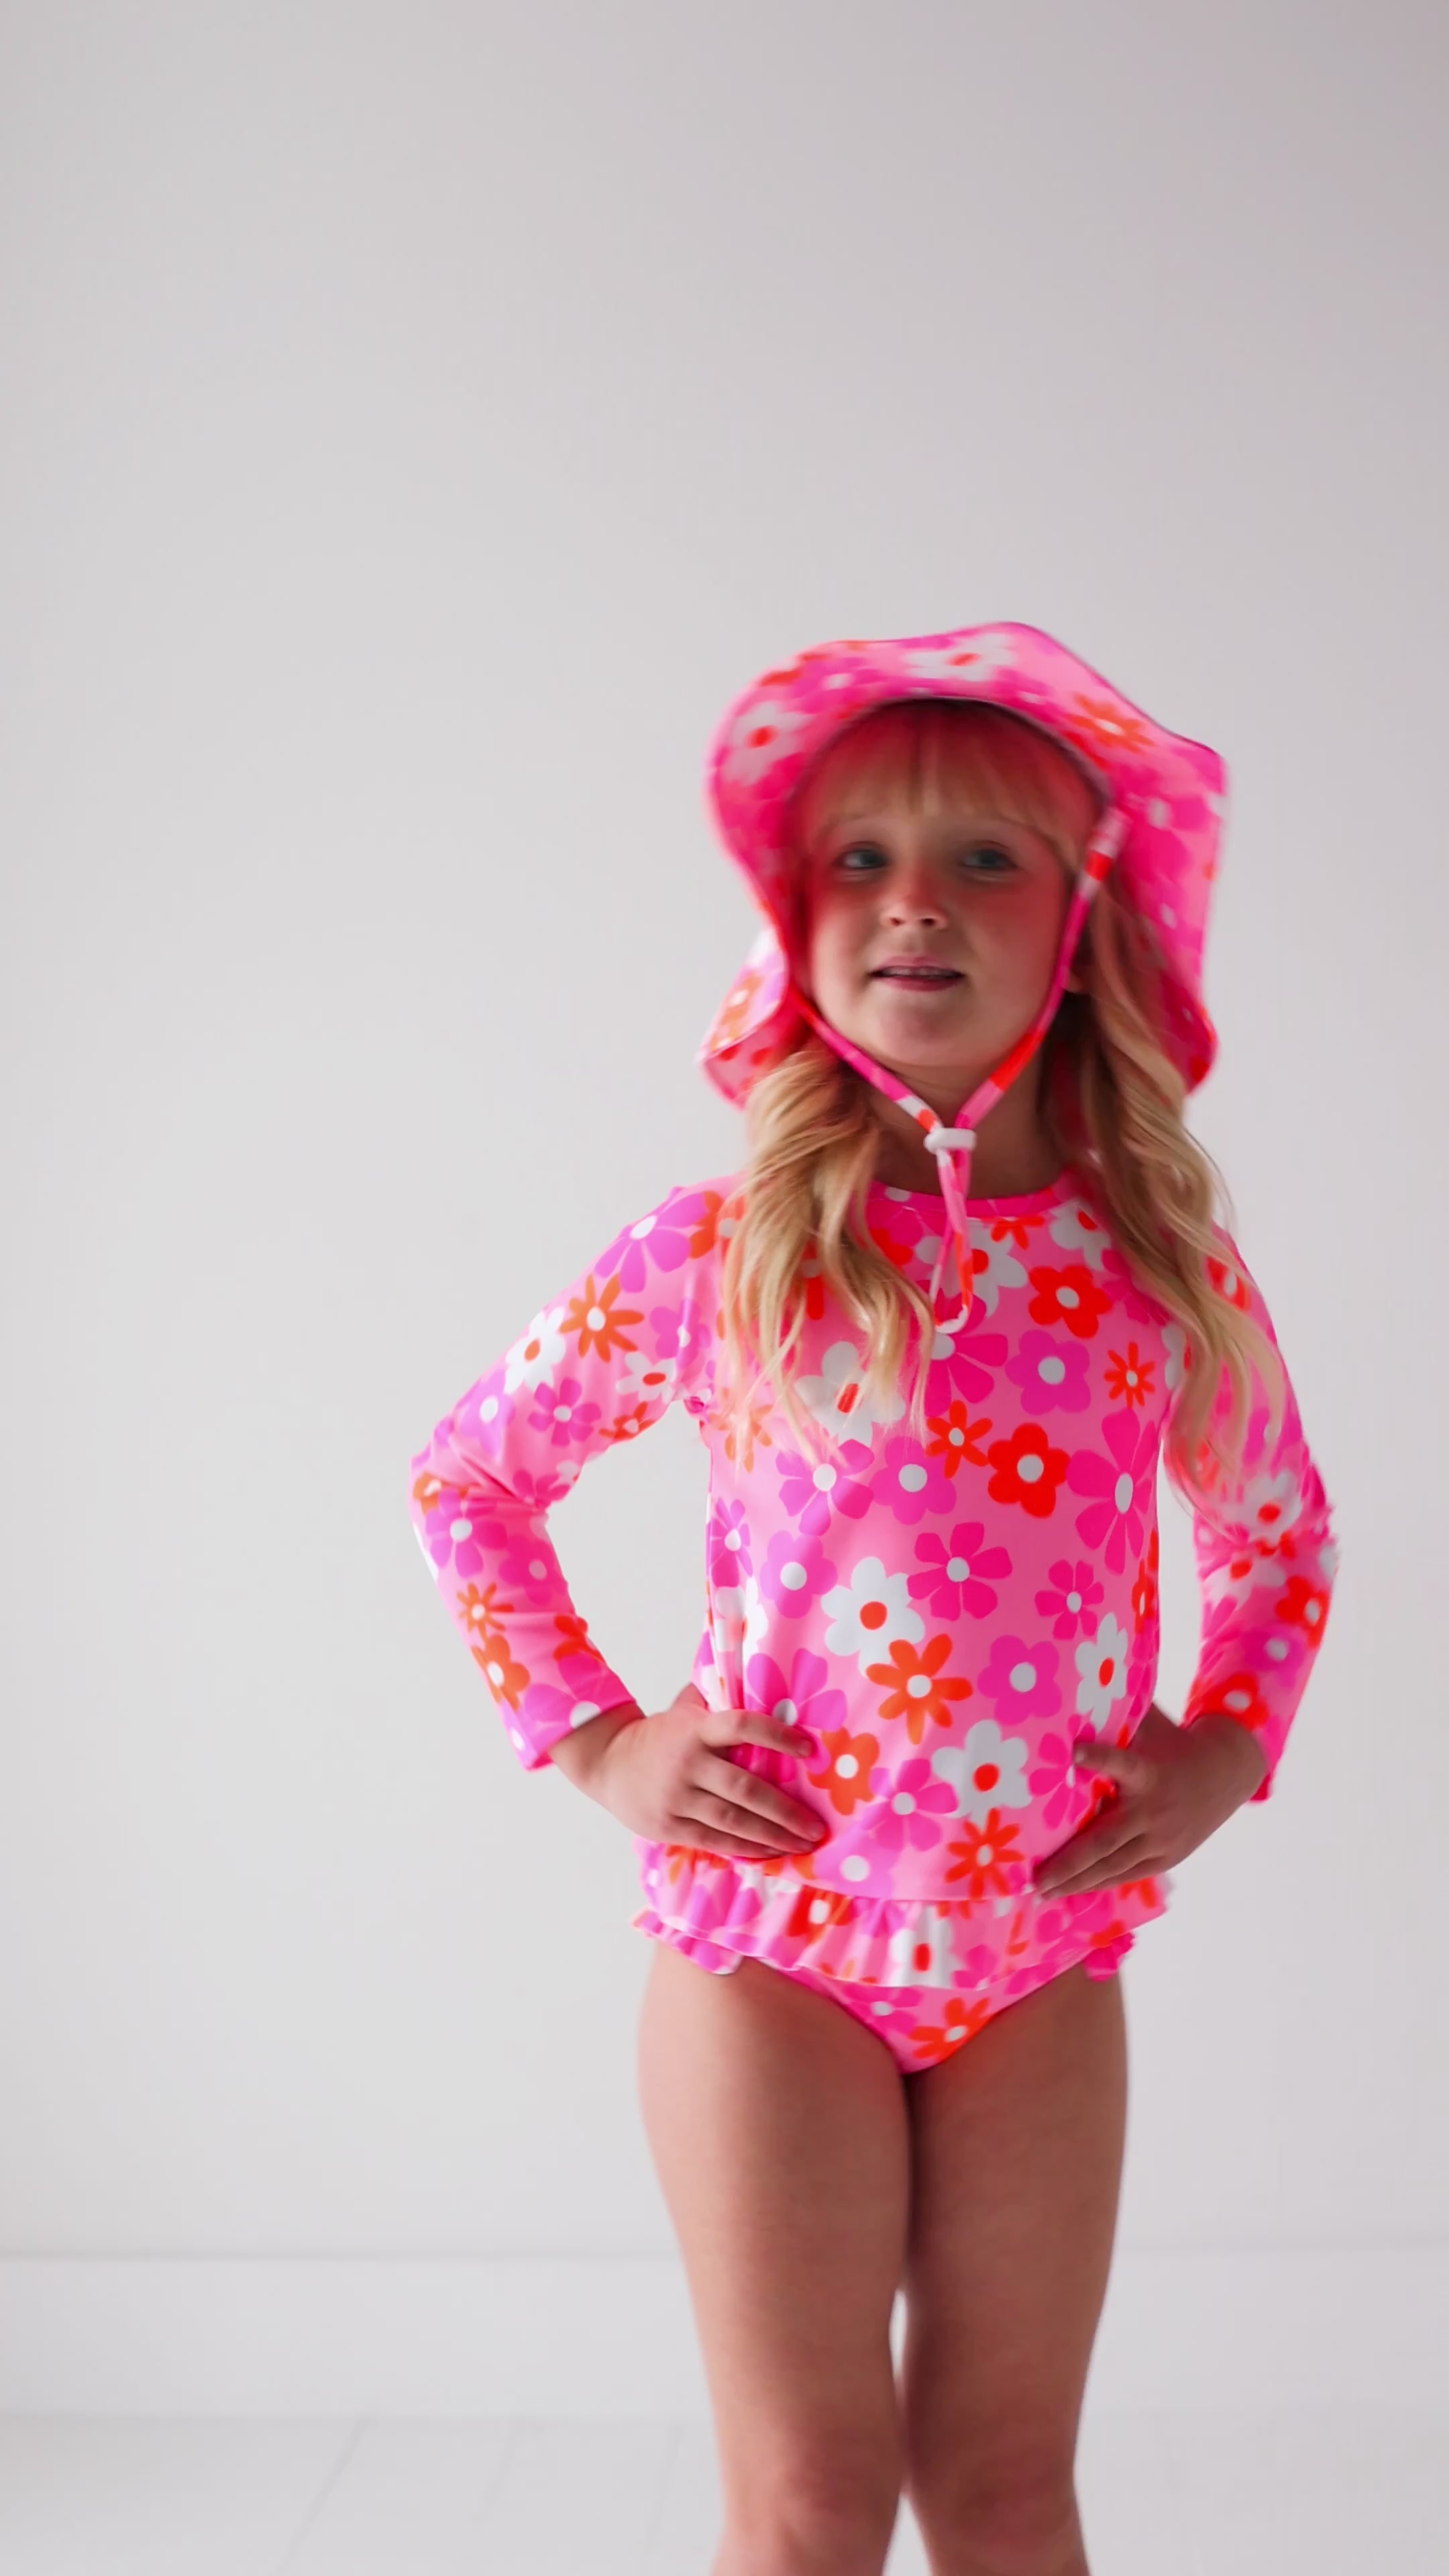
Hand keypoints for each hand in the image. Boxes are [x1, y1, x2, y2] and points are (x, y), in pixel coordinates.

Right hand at [553, 1682, 828, 1861]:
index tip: (809, 1749)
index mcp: (695, 1729)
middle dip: (786, 1811)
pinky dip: (744, 1848)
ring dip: (772, 1836)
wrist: (607, 1763)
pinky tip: (769, 1852)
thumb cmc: (660, 1736)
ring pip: (733, 1821)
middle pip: (745, 1788)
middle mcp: (688, 1762)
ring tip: (801, 1845)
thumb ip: (717, 1701)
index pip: (741, 1726)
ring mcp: (677, 1797)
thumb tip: (764, 1682)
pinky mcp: (668, 1825)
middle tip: (817, 1827)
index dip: (776, 1735)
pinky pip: (714, 1840)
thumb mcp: (683, 1711)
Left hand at [1031, 1703, 1268, 1900]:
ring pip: (1114, 1865)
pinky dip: (1100, 1883)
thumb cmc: (1173, 1744)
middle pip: (1106, 1839)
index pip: (1121, 1763)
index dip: (1099, 1757)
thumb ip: (1118, 1718)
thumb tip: (1076, 1693)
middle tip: (1035, 1877)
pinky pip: (1128, 1874)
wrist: (1225, 1773)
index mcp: (1148, 1772)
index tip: (1073, 1752)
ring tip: (1045, 1892)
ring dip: (1078, 1881)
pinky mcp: (1167, 1857)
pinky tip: (1075, 1891)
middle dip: (1069, 1861)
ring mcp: (1161, 1840)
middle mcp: (1153, 1811)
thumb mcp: (1151, 1726)